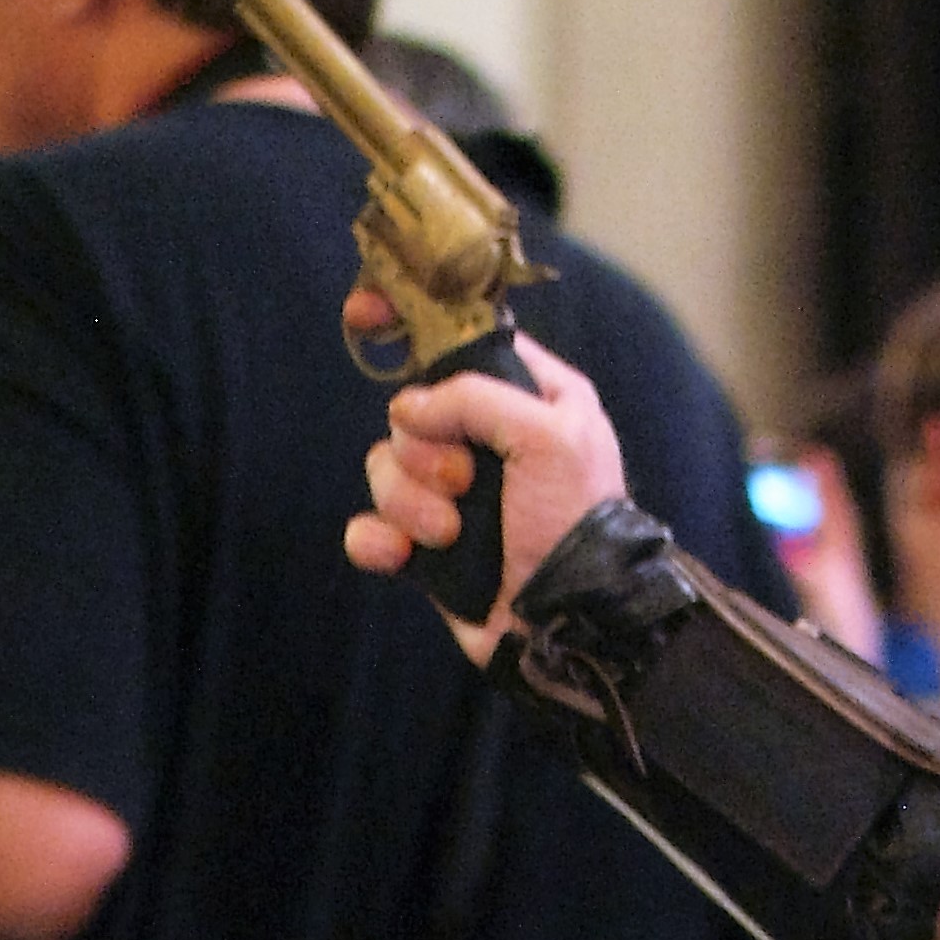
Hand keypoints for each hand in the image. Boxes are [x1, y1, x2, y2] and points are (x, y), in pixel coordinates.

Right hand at [342, 309, 628, 661]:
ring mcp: (456, 495)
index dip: (410, 323)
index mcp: (532, 399)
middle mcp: (491, 440)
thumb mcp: (549, 436)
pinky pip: (370, 526)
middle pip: (409, 410)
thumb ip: (475, 396)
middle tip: (465, 482)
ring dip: (411, 503)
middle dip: (424, 450)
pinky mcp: (428, 547)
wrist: (568, 625)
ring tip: (453, 534)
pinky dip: (379, 541)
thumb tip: (408, 408)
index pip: (462, 339)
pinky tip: (405, 557)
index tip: (365, 313)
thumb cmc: (575, 523)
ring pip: (385, 466)